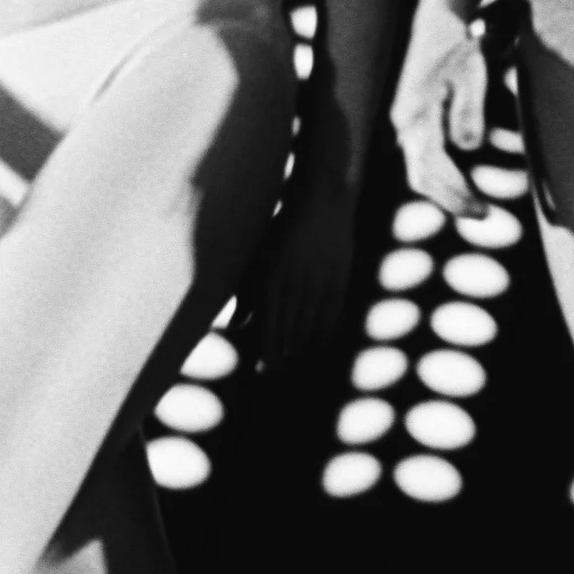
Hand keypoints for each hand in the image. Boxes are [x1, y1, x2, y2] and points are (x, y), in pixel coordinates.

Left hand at [255, 181, 356, 367]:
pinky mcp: (338, 282)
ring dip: (302, 348)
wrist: (321, 202)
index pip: (269, 330)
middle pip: (289, 335)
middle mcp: (296, 286)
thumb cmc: (282, 229)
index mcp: (272, 281)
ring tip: (295, 360)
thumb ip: (247, 293)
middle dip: (282, 355)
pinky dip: (324, 335)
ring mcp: (319, 285)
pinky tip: (318, 345)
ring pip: (310, 330)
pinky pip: (331, 318)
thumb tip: (235, 326)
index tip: (262, 368)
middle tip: (276, 370)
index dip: (266, 353)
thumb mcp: (259, 258)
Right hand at [391, 4, 489, 218]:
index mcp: (415, 117)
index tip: (482, 210)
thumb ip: (469, 110)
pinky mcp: (410, 117)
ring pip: (417, 168)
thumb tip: (469, 147)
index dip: (456, 194)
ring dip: (443, 190)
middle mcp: (404, 124)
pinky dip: (438, 174)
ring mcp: (404, 121)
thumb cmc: (458, 48)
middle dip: (449, 199)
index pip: (433, 170)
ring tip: (472, 201)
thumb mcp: (471, 74)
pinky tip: (458, 176)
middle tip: (482, 213)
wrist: (436, 21)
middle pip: (420, 177)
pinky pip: (420, 155)